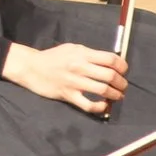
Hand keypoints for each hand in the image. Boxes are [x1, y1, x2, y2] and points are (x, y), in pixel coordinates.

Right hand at [3, 40, 127, 115]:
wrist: (32, 67)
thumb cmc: (53, 57)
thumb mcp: (72, 48)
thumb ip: (90, 54)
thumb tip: (109, 61)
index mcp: (82, 54)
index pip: (110, 59)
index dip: (122, 66)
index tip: (124, 70)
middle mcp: (80, 68)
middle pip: (110, 75)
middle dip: (121, 82)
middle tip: (123, 85)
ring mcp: (74, 83)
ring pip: (103, 90)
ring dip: (115, 95)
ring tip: (118, 96)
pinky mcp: (68, 95)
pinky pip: (88, 105)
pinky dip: (100, 107)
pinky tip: (104, 106)